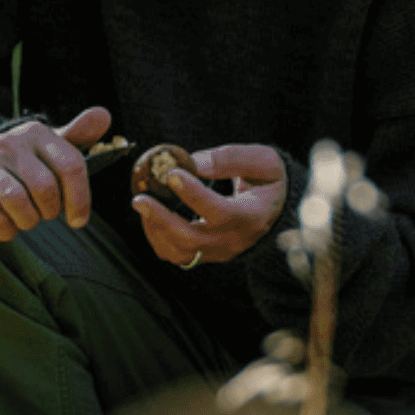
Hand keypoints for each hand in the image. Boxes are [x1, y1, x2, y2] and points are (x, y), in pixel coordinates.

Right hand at [0, 105, 113, 243]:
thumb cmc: (23, 161)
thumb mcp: (50, 146)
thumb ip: (78, 135)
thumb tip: (104, 115)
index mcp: (37, 132)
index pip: (70, 165)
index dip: (79, 199)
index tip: (78, 219)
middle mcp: (9, 143)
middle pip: (45, 187)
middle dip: (50, 211)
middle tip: (45, 213)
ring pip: (17, 202)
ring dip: (28, 221)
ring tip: (26, 219)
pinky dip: (5, 230)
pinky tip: (7, 224)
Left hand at [134, 143, 286, 269]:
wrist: (273, 209)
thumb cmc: (266, 181)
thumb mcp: (262, 161)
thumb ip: (230, 159)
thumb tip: (193, 162)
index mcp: (252, 217)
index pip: (220, 212)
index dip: (194, 195)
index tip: (172, 174)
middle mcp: (235, 240)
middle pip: (193, 240)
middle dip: (162, 219)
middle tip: (140, 198)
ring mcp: (219, 252)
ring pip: (180, 252)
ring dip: (156, 229)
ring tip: (143, 202)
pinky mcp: (205, 255)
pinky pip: (176, 255)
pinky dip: (158, 237)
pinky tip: (150, 214)